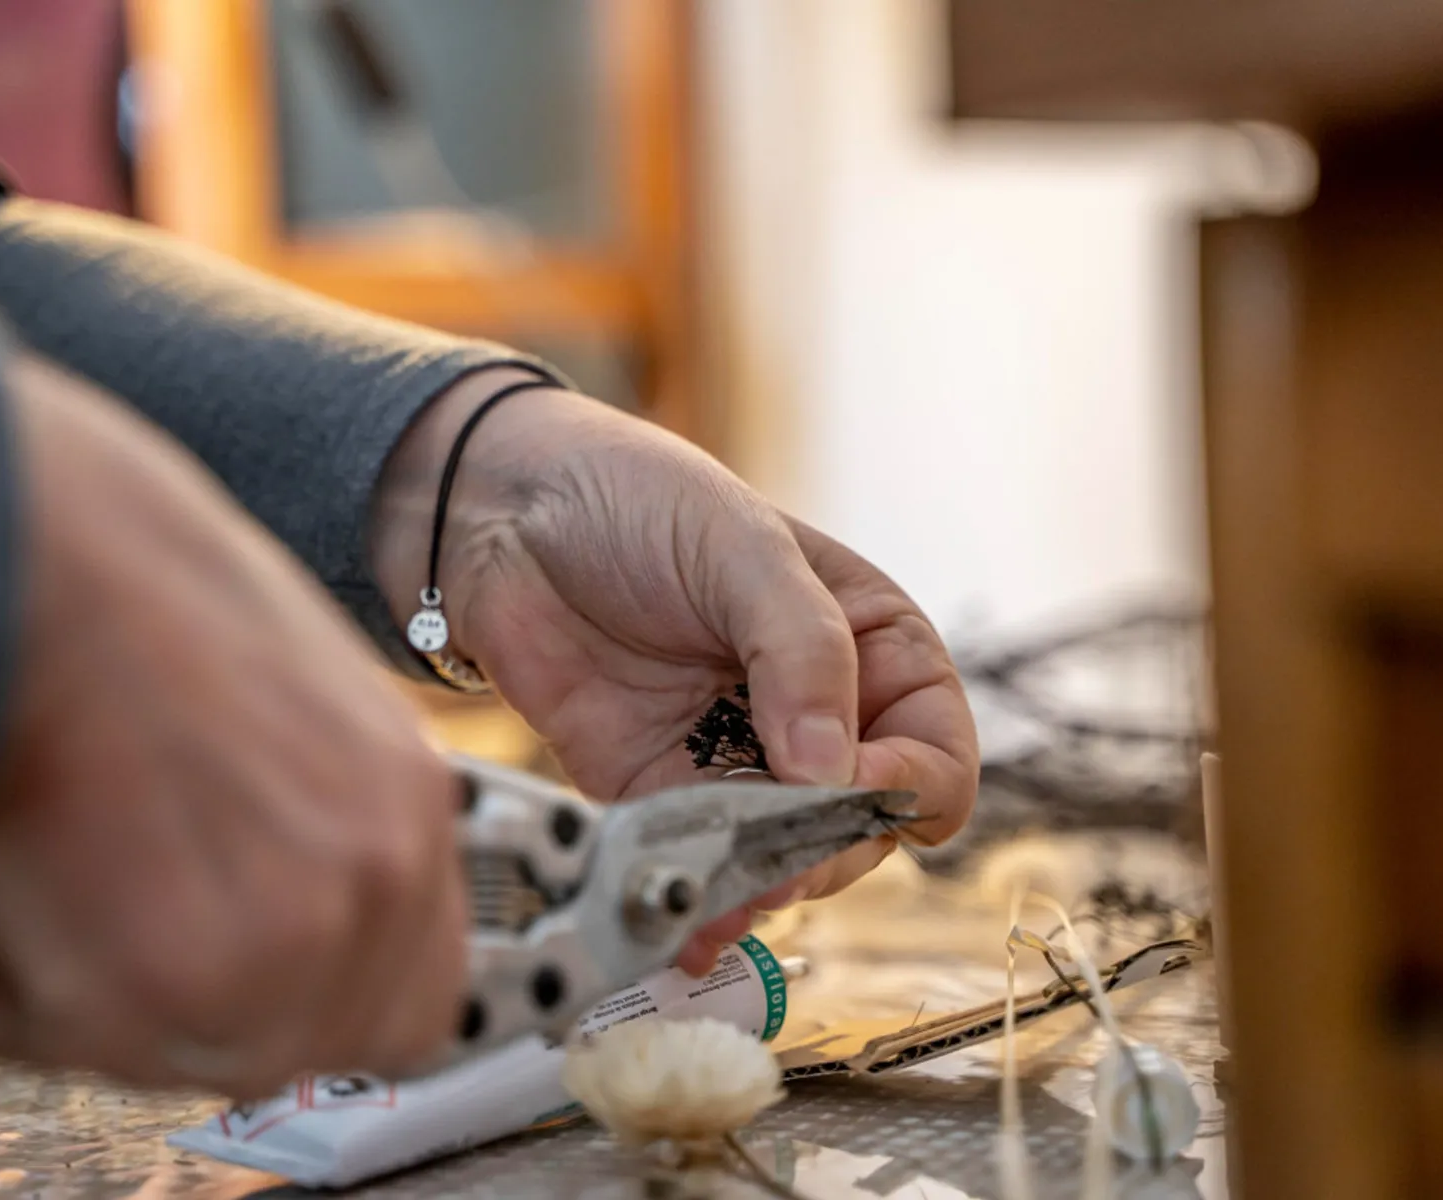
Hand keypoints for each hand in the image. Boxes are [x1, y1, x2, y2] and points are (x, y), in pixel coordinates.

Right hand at [0, 356, 466, 1098]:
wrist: (39, 566)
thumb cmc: (142, 602)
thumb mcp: (310, 704)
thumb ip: (333, 821)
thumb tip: (295, 898)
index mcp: (410, 811)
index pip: (421, 999)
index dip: (336, 1003)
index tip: (270, 986)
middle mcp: (366, 888)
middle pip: (316, 1044)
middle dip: (225, 1013)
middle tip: (138, 948)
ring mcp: (273, 948)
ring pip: (199, 1059)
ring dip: (121, 1007)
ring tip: (56, 903)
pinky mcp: (151, 987)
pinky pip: (85, 1051)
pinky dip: (21, 997)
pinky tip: (0, 904)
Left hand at [373, 374, 978, 973]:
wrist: (506, 512)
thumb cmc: (642, 501)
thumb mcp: (744, 549)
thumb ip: (802, 652)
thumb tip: (835, 775)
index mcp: (872, 650)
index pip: (936, 753)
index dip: (906, 785)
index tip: (849, 787)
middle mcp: (818, 717)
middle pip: (862, 827)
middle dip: (824, 848)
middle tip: (775, 850)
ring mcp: (737, 759)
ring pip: (780, 860)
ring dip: (759, 886)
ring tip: (725, 896)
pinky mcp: (657, 793)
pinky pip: (694, 865)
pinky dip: (694, 901)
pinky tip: (685, 924)